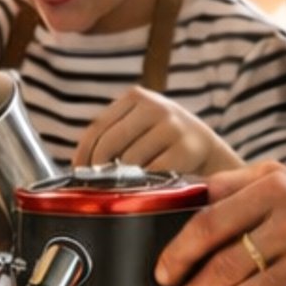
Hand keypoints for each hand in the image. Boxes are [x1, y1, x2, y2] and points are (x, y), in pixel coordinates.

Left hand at [72, 86, 234, 176]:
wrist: (209, 153)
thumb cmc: (164, 145)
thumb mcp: (139, 129)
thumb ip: (112, 138)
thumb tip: (77, 168)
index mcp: (136, 97)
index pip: (97, 127)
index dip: (83, 155)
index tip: (78, 175)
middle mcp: (155, 106)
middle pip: (109, 145)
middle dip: (99, 171)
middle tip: (99, 187)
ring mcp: (173, 126)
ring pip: (129, 162)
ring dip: (124, 180)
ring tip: (131, 186)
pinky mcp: (187, 149)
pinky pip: (152, 174)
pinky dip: (147, 186)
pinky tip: (151, 188)